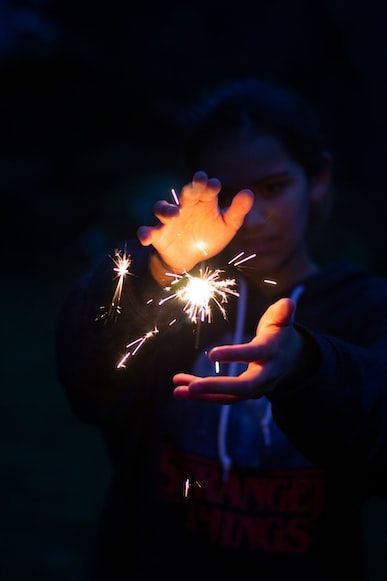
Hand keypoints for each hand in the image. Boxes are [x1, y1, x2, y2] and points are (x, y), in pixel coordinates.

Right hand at [137, 170, 253, 274]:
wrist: (189, 259)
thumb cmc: (208, 237)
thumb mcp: (226, 226)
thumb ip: (237, 211)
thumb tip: (249, 192)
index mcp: (202, 202)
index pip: (206, 188)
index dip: (209, 185)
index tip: (214, 185)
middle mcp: (184, 207)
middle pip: (185, 193)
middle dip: (191, 187)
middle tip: (198, 182)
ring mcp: (169, 220)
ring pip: (162, 208)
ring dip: (167, 209)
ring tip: (175, 214)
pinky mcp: (158, 235)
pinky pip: (147, 231)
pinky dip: (145, 233)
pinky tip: (146, 238)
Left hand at [173, 298, 302, 402]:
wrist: (293, 362)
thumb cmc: (281, 334)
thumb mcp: (283, 321)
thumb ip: (283, 313)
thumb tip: (288, 303)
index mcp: (272, 352)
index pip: (254, 354)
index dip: (234, 355)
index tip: (211, 354)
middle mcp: (265, 376)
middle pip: (243, 387)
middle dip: (216, 387)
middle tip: (192, 386)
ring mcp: (255, 389)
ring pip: (229, 397)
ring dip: (203, 395)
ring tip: (177, 391)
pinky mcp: (244, 394)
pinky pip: (222, 398)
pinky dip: (202, 395)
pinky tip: (181, 390)